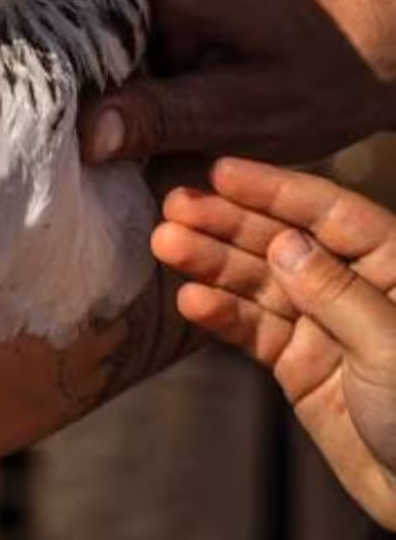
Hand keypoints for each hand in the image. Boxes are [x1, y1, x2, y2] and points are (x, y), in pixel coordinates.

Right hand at [153, 157, 395, 527]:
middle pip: (286, 244)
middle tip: (174, 206)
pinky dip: (222, 316)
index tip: (221, 173)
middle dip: (230, 224)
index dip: (277, 190)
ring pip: (261, 284)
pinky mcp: (300, 366)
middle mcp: (358, 290)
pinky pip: (254, 331)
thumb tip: (284, 242)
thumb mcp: (392, 346)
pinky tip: (190, 300)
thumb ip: (336, 292)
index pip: (332, 215)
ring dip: (212, 264)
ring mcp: (326, 328)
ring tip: (166, 244)